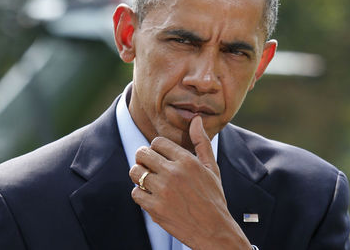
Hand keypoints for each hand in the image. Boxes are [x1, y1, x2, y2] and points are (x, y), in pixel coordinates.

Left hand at [129, 116, 251, 249]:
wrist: (214, 230)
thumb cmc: (213, 197)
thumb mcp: (211, 168)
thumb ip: (201, 142)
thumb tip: (197, 119)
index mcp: (187, 161)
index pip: (157, 142)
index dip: (156, 147)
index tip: (159, 156)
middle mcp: (173, 173)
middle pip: (142, 154)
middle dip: (143, 158)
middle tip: (148, 165)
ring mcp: (163, 191)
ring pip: (135, 172)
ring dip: (139, 174)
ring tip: (148, 179)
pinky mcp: (155, 208)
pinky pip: (135, 193)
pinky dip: (140, 194)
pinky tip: (150, 195)